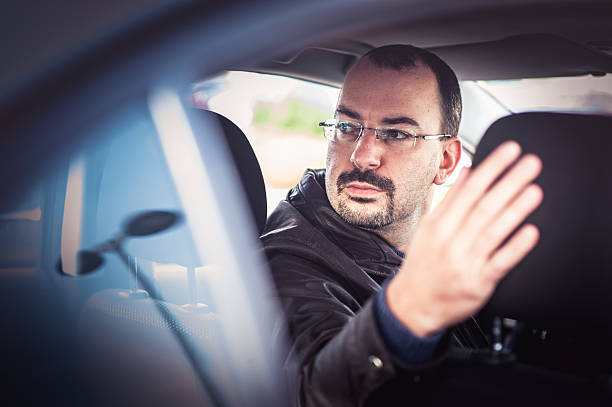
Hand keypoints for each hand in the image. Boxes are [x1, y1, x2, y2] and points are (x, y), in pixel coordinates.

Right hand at [387, 141, 542, 336]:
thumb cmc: (422, 264)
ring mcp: (466, 262)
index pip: (468, 191)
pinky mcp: (479, 283)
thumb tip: (467, 172)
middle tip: (530, 163)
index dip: (490, 169)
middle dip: (508, 182)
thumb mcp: (428, 228)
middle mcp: (451, 241)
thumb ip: (450, 200)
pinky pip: (499, 262)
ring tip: (534, 190)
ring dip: (515, 210)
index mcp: (438, 225)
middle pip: (483, 207)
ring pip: (493, 231)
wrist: (413, 305)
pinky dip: (515, 247)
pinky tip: (530, 232)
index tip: (509, 151)